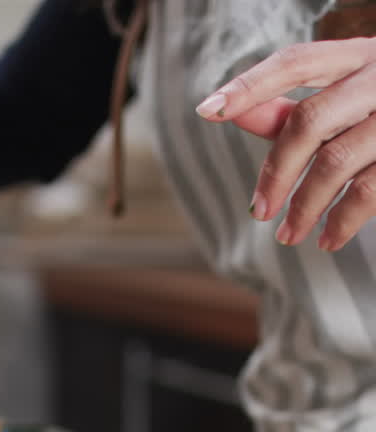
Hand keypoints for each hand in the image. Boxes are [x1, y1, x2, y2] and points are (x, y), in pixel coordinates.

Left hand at [196, 38, 375, 250]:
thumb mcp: (346, 99)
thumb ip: (293, 107)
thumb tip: (234, 111)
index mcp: (357, 55)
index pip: (295, 62)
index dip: (250, 85)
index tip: (208, 110)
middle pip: (310, 121)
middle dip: (277, 172)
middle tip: (260, 211)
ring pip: (337, 161)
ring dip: (305, 205)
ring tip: (289, 236)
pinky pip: (368, 190)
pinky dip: (341, 221)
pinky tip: (326, 239)